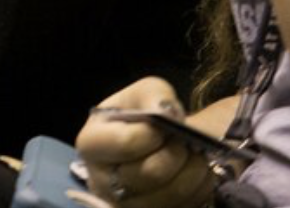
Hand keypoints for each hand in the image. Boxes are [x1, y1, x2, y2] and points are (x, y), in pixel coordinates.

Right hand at [75, 78, 215, 207]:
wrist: (154, 144)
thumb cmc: (143, 117)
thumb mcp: (145, 92)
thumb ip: (153, 95)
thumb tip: (166, 112)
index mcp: (91, 144)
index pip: (127, 143)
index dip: (154, 133)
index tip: (164, 127)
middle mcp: (101, 181)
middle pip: (151, 173)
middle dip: (177, 153)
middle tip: (185, 141)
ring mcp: (124, 205)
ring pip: (171, 194)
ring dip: (193, 170)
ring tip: (195, 155)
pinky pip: (183, 206)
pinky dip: (199, 188)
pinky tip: (195, 172)